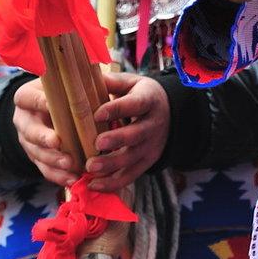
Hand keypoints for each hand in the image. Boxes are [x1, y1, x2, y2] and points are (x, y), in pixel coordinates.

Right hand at [12, 78, 80, 186]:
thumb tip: (98, 67)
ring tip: (71, 165)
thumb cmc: (61, 91)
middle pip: (29, 131)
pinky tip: (72, 180)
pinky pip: (45, 170)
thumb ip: (73, 79)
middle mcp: (23, 120)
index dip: (38, 101)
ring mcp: (28, 142)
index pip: (28, 97)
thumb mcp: (61, 82)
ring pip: (37, 154)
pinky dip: (58, 176)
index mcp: (26, 97)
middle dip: (44, 138)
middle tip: (59, 142)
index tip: (51, 104)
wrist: (47, 109)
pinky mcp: (36, 159)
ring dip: (54, 161)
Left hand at [87, 73, 170, 189]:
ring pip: (132, 158)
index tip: (97, 113)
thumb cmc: (142, 95)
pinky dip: (113, 184)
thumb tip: (87, 73)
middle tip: (96, 143)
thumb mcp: (133, 83)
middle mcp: (153, 125)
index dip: (117, 109)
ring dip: (111, 165)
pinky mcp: (146, 162)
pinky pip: (130, 176)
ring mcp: (150, 146)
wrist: (169, 113)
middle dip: (116, 140)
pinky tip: (94, 185)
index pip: (135, 104)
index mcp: (149, 100)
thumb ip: (113, 81)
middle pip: (136, 134)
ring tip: (90, 167)